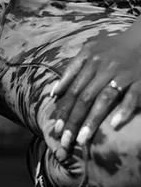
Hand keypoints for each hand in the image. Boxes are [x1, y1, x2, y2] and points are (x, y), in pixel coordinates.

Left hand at [48, 29, 140, 158]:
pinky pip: (132, 98)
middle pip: (84, 97)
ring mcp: (122, 75)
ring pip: (104, 100)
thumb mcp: (88, 51)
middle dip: (73, 120)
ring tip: (82, 139)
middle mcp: (103, 68)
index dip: (63, 109)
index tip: (54, 127)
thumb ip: (71, 70)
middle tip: (64, 139)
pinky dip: (122, 111)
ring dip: (92, 120)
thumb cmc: (112, 47)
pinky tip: (113, 125)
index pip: (72, 90)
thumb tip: (54, 93)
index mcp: (88, 62)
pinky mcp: (139, 81)